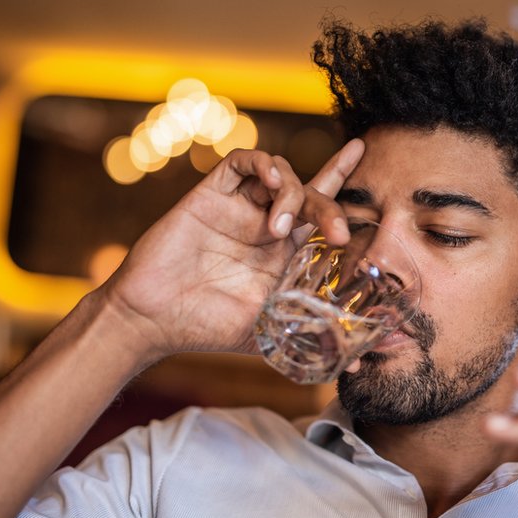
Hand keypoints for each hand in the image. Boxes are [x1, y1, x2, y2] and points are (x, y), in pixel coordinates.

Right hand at [100, 139, 364, 361]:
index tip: (363, 151)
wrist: (153, 320)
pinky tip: (271, 182)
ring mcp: (239, 208)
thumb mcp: (270, 333)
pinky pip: (242, 162)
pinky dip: (263, 164)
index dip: (341, 178)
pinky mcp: (211, 195)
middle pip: (311, 192)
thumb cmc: (207, 328)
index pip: (322, 212)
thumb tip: (355, 366)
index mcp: (283, 253)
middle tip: (338, 235)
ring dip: (293, 195)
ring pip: (282, 174)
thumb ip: (309, 338)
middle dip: (331, 206)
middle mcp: (265, 225)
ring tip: (279, 229)